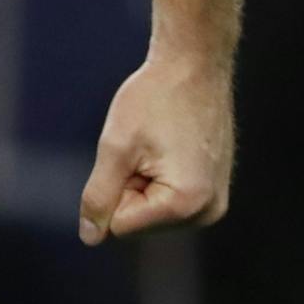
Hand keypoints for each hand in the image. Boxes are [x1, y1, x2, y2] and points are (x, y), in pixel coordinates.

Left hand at [77, 55, 232, 244]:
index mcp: (185, 205)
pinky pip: (167, 198)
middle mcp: (207, 213)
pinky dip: (157, 175)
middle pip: (137, 220)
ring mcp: (213, 205)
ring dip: (142, 179)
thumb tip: (90, 238)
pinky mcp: (212, 192)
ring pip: (150, 210)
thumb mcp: (115, 146)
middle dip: (129, 184)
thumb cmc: (154, 99)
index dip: (113, 186)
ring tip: (158, 143)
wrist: (193, 66)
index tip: (133, 151)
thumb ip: (100, 195)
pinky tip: (169, 146)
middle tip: (146, 145)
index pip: (120, 224)